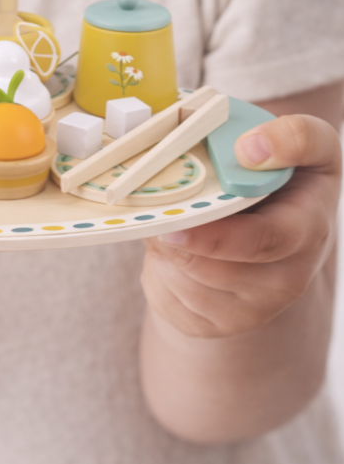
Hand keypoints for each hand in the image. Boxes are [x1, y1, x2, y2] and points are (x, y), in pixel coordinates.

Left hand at [141, 113, 341, 338]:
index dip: (215, 237)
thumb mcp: (309, 145)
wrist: (271, 223)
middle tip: (154, 214)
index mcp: (307, 232)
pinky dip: (158, 271)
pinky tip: (170, 249)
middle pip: (214, 270)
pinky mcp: (216, 325)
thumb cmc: (284, 177)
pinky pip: (170, 302)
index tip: (177, 221)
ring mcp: (253, 310)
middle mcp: (287, 280)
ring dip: (164, 252)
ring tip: (168, 222)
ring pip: (186, 285)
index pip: (264, 242)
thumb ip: (295, 137)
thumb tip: (249, 150)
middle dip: (176, 242)